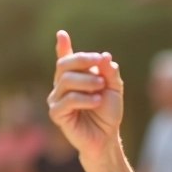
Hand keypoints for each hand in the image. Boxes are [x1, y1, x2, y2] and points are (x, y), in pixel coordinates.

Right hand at [46, 31, 123, 162]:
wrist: (106, 136)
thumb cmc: (108, 112)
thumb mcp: (114, 88)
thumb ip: (109, 72)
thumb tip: (105, 56)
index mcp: (74, 77)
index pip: (66, 59)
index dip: (62, 46)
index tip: (61, 34)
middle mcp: (62, 86)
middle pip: (64, 65)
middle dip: (82, 60)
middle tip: (100, 63)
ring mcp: (57, 100)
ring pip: (65, 80)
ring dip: (87, 80)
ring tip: (101, 87)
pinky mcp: (57, 114)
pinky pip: (67, 100)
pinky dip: (84, 98)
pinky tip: (97, 101)